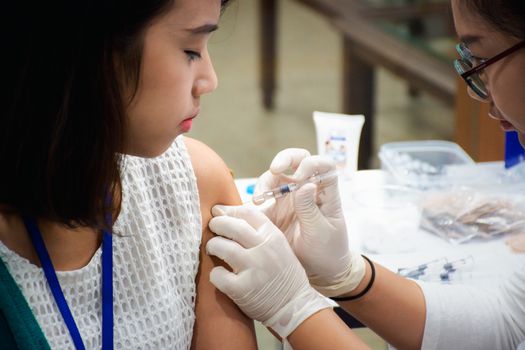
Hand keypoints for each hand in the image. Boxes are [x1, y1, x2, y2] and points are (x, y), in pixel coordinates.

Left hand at [206, 205, 331, 338]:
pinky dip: (215, 274)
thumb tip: (228, 214)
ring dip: (213, 246)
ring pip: (221, 246)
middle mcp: (264, 249)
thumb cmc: (283, 275)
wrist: (295, 307)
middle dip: (217, 224)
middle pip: (232, 226)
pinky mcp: (241, 288)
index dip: (229, 210)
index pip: (247, 212)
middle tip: (212, 228)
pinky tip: (219, 275)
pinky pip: (217, 274)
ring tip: (212, 249)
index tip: (218, 211)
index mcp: (273, 237)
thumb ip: (259, 233)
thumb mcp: (279, 247)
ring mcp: (253, 268)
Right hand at [255, 148, 364, 295]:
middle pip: (295, 161)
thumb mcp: (321, 232)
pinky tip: (250, 210)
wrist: (319, 273)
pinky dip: (253, 201)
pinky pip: (261, 199)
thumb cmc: (328, 251)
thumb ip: (310, 209)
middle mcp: (306, 190)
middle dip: (284, 159)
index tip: (301, 177)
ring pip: (274, 177)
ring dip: (265, 183)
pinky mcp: (273, 211)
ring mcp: (288, 199)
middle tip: (275, 169)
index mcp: (325, 192)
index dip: (312, 163)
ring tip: (260, 200)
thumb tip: (304, 185)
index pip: (323, 164)